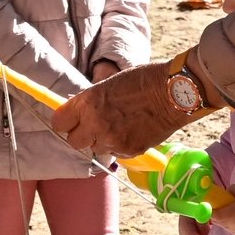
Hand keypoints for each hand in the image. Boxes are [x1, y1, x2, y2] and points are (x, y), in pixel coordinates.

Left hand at [52, 60, 189, 159]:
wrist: (175, 92)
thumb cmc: (144, 80)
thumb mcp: (109, 83)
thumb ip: (91, 100)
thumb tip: (79, 111)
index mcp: (88, 102)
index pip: (59, 122)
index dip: (64, 121)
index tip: (70, 119)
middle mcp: (96, 123)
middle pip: (74, 141)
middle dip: (81, 134)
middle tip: (92, 125)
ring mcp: (112, 139)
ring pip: (95, 149)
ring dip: (101, 140)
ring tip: (117, 125)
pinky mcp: (128, 151)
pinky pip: (115, 154)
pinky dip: (119, 145)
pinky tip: (131, 131)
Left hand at [209, 187, 234, 234]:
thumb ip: (234, 189)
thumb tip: (228, 191)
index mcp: (230, 214)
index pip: (212, 214)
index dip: (210, 208)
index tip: (213, 202)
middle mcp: (230, 225)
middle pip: (216, 220)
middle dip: (217, 212)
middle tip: (224, 204)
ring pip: (223, 225)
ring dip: (224, 218)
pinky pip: (230, 228)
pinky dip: (230, 222)